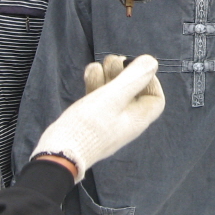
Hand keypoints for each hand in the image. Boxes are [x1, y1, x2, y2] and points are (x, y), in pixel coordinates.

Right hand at [32, 54, 164, 181]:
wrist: (60, 152)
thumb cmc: (90, 125)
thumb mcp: (113, 97)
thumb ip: (134, 78)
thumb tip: (152, 62)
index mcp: (137, 119)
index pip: (155, 99)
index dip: (150, 80)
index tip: (134, 68)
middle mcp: (125, 120)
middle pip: (133, 92)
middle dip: (124, 72)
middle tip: (113, 62)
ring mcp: (107, 120)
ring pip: (113, 92)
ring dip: (107, 75)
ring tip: (97, 66)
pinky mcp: (91, 119)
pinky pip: (98, 98)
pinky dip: (95, 83)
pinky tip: (88, 74)